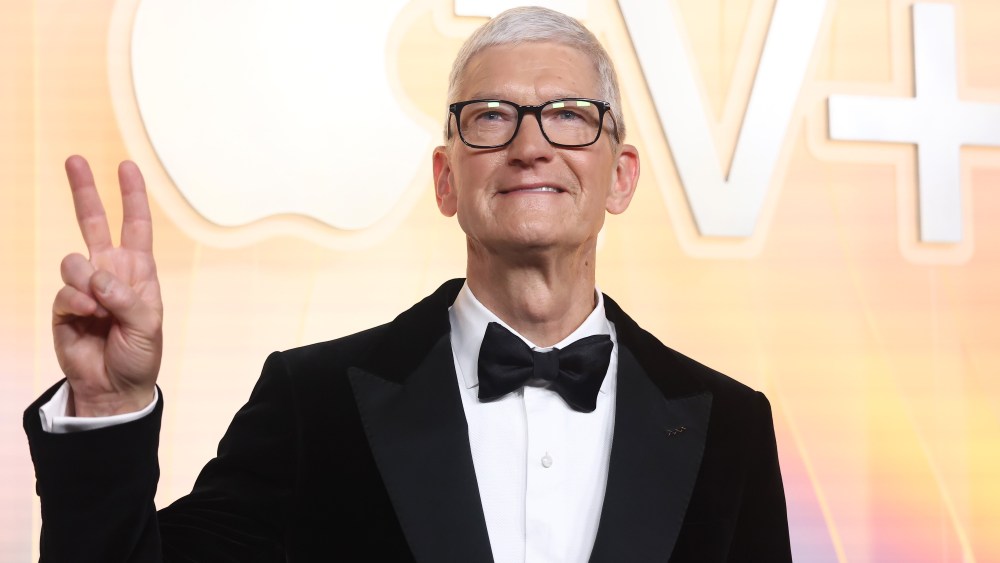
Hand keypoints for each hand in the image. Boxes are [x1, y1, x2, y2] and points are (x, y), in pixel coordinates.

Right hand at [52, 156, 162, 416]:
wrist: (114, 386)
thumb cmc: (139, 354)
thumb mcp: (147, 325)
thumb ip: (126, 298)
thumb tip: (97, 277)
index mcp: (138, 270)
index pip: (135, 226)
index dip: (131, 196)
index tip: (126, 166)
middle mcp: (110, 271)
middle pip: (93, 223)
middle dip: (84, 191)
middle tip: (75, 160)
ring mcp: (85, 286)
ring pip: (74, 262)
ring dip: (88, 284)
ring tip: (101, 309)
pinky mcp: (64, 305)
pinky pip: (66, 292)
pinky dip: (78, 305)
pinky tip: (88, 320)